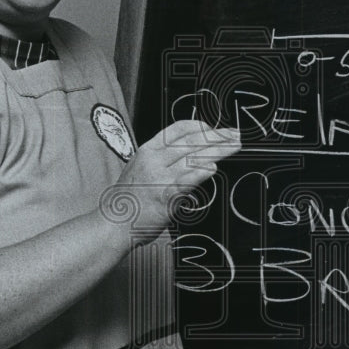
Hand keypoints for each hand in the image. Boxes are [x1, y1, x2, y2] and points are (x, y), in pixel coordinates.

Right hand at [109, 120, 240, 233]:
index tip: (216, 129)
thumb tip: (192, 150)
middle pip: (191, 142)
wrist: (114, 222)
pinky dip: (201, 173)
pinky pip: (187, 181)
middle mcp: (154, 160)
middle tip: (233, 135)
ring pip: (194, 158)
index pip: (178, 129)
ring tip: (233, 147)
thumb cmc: (130, 197)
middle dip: (217, 136)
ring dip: (218, 151)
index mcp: (148, 149)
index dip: (201, 126)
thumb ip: (164, 157)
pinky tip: (213, 168)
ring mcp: (160, 178)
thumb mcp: (141, 166)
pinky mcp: (166, 196)